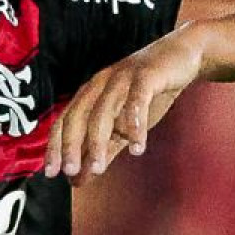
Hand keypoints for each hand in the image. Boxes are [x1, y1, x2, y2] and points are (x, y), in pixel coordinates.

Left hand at [44, 25, 208, 180]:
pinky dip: (135, 124)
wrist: (183, 55)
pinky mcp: (146, 75)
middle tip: (71, 172)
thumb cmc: (150, 92)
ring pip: (103, 111)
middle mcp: (100, 84)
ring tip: (99, 168)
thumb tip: (82, 178)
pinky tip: (137, 148)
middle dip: (71, 146)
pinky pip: (137, 100)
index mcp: (90, 93)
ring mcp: (122, 77)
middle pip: (78, 116)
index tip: (50, 173)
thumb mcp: (125, 123)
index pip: (64, 121)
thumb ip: (105, 148)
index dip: (55, 146)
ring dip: (99, 141)